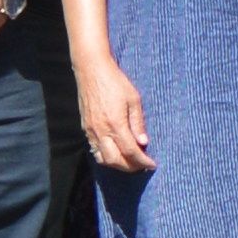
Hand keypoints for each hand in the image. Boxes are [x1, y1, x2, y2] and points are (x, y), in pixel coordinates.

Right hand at [84, 60, 150, 175]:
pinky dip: (106, 157)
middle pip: (116, 161)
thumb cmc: (115, 82)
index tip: (152, 164)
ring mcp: (91, 131)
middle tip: (142, 165)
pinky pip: (95, 150)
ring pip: (103, 159)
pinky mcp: (85, 128)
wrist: (91, 70)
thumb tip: (143, 142)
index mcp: (115, 124)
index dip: (142, 161)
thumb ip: (138, 122)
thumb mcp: (133, 99)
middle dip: (131, 167)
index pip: (130, 152)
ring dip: (118, 165)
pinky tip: (116, 153)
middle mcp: (101, 131)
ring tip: (130, 162)